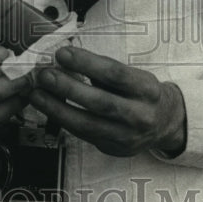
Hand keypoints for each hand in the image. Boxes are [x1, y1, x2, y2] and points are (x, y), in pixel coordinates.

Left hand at [29, 45, 185, 157]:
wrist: (166, 123)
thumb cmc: (141, 92)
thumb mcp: (133, 75)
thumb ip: (103, 69)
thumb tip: (65, 57)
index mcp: (146, 90)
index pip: (114, 74)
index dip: (86, 63)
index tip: (62, 53)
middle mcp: (140, 115)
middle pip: (100, 102)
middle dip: (68, 88)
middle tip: (45, 75)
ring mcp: (127, 136)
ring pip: (88, 124)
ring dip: (58, 109)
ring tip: (37, 94)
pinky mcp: (113, 148)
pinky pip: (84, 134)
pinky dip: (63, 121)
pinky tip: (48, 109)